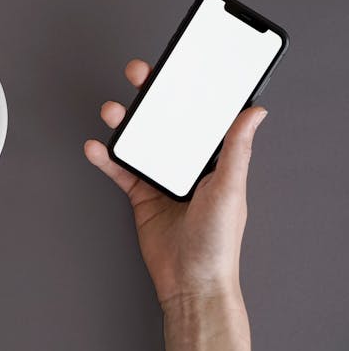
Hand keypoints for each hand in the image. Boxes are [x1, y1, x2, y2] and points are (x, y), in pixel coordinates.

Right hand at [84, 59, 264, 350]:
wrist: (190, 281)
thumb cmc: (218, 242)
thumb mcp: (230, 189)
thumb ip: (236, 149)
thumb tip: (255, 113)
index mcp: (212, 159)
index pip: (199, 116)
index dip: (187, 91)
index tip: (176, 69)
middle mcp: (186, 165)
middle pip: (165, 122)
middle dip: (151, 96)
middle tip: (139, 75)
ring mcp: (161, 179)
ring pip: (139, 141)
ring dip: (124, 123)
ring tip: (112, 110)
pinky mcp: (140, 195)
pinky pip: (119, 171)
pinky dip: (105, 158)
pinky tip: (96, 147)